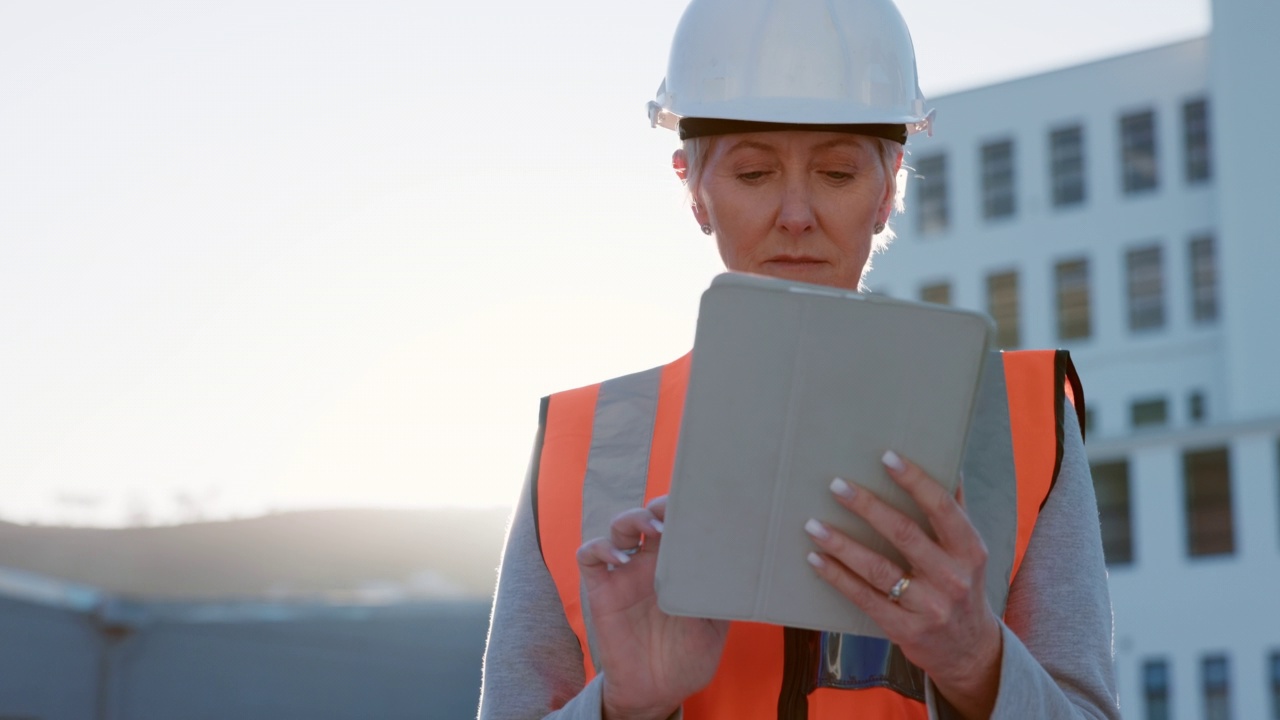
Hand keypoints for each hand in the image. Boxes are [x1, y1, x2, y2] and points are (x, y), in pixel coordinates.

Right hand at [577, 496, 729, 719]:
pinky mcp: (601, 590)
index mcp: (678, 567)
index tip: (700, 506)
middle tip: (675, 511)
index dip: (683, 510)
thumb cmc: (688, 657)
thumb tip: (741, 567)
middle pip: (647, 516)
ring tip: (654, 530)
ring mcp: (624, 574)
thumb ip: (720, 594)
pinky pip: (589, 556)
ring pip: (618, 527)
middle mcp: (649, 564)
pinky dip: (600, 548)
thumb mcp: (715, 625)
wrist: (658, 692)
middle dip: (659, 506)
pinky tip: (620, 558)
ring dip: (633, 519)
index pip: (676, 525)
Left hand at [803, 452, 1002, 719]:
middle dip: (867, 507)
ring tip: (813, 524)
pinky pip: (864, 597)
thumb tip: (948, 463)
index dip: (915, 481)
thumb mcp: (969, 551)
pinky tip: (816, 558)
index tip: (887, 456)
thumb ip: (956, 511)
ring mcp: (928, 606)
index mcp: (969, 550)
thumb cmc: (962, 586)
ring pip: (878, 569)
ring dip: (842, 544)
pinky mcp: (903, 628)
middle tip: (836, 484)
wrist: (968, 650)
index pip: (942, 508)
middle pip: (904, 534)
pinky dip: (837, 576)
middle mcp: (951, 577)